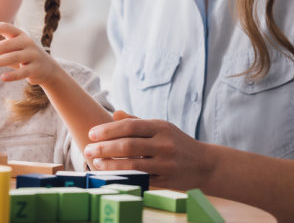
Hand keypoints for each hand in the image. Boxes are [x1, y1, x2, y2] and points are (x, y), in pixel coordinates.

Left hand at [0, 22, 60, 85]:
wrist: (47, 69)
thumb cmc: (24, 57)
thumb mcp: (8, 51)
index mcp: (19, 34)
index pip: (6, 27)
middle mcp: (27, 42)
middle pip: (5, 44)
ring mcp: (32, 55)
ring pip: (12, 57)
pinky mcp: (36, 68)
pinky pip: (23, 72)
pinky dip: (13, 75)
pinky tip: (2, 78)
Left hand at [84, 112, 211, 189]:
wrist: (205, 164)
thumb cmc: (177, 142)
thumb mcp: (161, 128)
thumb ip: (137, 122)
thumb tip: (114, 113)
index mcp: (160, 127)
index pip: (129, 126)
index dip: (108, 130)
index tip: (91, 134)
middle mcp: (164, 144)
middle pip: (128, 145)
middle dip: (104, 148)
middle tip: (87, 149)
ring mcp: (166, 163)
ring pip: (133, 165)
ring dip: (110, 164)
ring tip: (96, 162)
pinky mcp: (167, 180)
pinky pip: (141, 179)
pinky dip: (124, 177)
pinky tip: (111, 175)